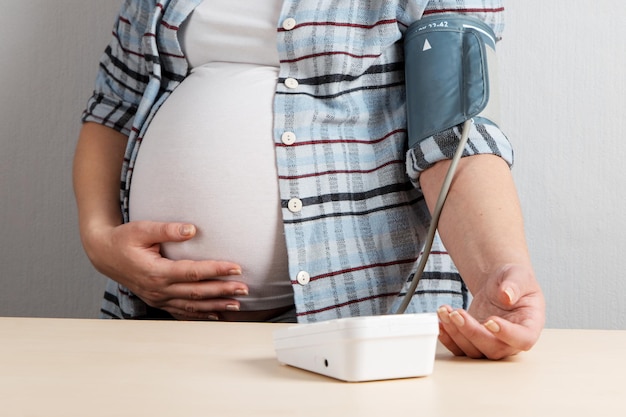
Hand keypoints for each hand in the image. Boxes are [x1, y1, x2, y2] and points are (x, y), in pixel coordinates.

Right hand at [83, 221, 246, 319]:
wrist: (104, 254)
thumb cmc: (124, 239)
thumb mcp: (142, 229)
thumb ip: (167, 229)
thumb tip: (192, 229)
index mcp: (156, 271)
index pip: (193, 272)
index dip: (216, 270)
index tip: (236, 268)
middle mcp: (158, 289)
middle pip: (196, 292)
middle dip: (223, 290)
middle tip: (244, 288)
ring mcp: (158, 298)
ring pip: (191, 305)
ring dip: (215, 305)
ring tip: (236, 304)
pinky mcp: (158, 301)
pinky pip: (182, 311)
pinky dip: (200, 314)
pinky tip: (216, 315)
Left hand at [436, 264, 544, 359]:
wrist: (499, 285)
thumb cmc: (514, 282)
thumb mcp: (518, 275)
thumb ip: (514, 285)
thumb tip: (507, 295)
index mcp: (530, 326)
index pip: (523, 339)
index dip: (507, 334)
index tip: (490, 321)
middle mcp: (511, 341)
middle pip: (493, 349)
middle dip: (472, 333)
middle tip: (457, 313)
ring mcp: (491, 343)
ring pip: (474, 351)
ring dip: (455, 333)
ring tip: (445, 312)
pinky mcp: (474, 342)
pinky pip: (460, 348)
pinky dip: (448, 338)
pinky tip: (441, 322)